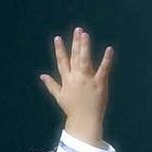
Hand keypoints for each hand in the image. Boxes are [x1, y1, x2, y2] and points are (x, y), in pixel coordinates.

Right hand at [39, 28, 113, 143]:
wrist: (84, 121)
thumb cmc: (72, 109)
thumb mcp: (59, 96)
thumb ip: (51, 84)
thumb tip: (42, 76)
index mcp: (66, 79)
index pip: (62, 61)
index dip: (59, 49)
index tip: (57, 38)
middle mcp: (76, 77)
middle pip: (74, 57)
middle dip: (75, 42)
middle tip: (78, 30)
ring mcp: (88, 80)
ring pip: (85, 59)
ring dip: (84, 46)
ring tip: (85, 34)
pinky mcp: (100, 84)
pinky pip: (103, 69)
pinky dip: (106, 59)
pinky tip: (109, 49)